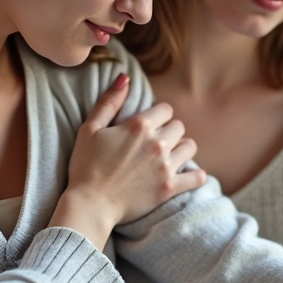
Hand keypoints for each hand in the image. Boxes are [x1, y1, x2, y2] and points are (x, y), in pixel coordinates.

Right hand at [50, 74, 205, 248]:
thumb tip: (125, 77)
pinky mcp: (169, 188)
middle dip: (168, 131)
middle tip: (156, 142)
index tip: (150, 124)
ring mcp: (165, 166)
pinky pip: (196, 177)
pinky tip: (191, 175)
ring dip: (181, 149)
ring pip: (190, 147)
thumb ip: (109, 101)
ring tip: (170, 156)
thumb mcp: (90, 128)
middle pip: (178, 127)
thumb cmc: (86, 166)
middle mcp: (157, 143)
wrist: (90, 204)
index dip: (158, 115)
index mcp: (139, 126)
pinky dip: (196, 176)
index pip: (166, 109)